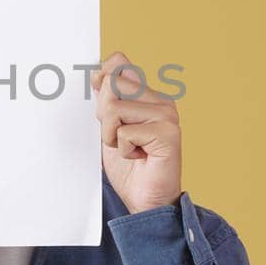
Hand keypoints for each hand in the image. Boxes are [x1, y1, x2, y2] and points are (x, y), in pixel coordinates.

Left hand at [91, 51, 181, 214]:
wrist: (145, 200)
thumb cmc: (129, 166)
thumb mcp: (110, 127)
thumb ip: (107, 100)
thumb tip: (97, 73)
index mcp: (149, 94)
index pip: (119, 63)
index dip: (102, 80)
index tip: (103, 105)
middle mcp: (162, 100)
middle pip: (112, 84)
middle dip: (104, 116)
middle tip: (120, 137)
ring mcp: (167, 115)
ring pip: (114, 109)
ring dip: (112, 136)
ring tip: (130, 149)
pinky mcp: (168, 133)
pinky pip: (124, 132)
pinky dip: (124, 151)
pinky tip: (139, 158)